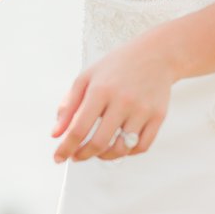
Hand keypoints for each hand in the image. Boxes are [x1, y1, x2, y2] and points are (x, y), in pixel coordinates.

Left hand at [51, 31, 175, 162]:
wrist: (154, 55)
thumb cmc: (115, 67)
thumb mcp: (86, 78)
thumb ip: (68, 106)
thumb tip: (56, 134)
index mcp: (100, 90)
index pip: (79, 128)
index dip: (66, 147)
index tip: (58, 158)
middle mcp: (122, 101)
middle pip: (99, 142)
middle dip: (83, 155)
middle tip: (76, 156)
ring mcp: (142, 110)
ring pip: (121, 149)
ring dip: (104, 157)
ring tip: (96, 152)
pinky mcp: (158, 117)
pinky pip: (141, 147)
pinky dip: (127, 153)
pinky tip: (118, 146)